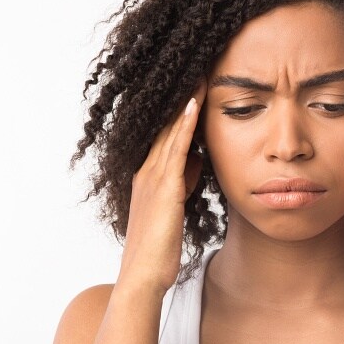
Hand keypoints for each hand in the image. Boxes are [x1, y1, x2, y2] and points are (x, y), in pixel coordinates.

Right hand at [117, 80, 206, 295]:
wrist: (144, 275)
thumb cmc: (160, 246)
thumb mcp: (175, 206)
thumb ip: (183, 181)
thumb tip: (198, 161)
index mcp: (150, 176)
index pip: (166, 134)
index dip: (179, 108)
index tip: (194, 84)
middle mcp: (147, 171)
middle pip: (166, 124)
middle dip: (180, 96)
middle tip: (194, 67)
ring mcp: (153, 177)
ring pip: (170, 129)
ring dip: (184, 100)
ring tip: (197, 72)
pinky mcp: (164, 187)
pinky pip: (176, 148)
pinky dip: (184, 124)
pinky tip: (194, 103)